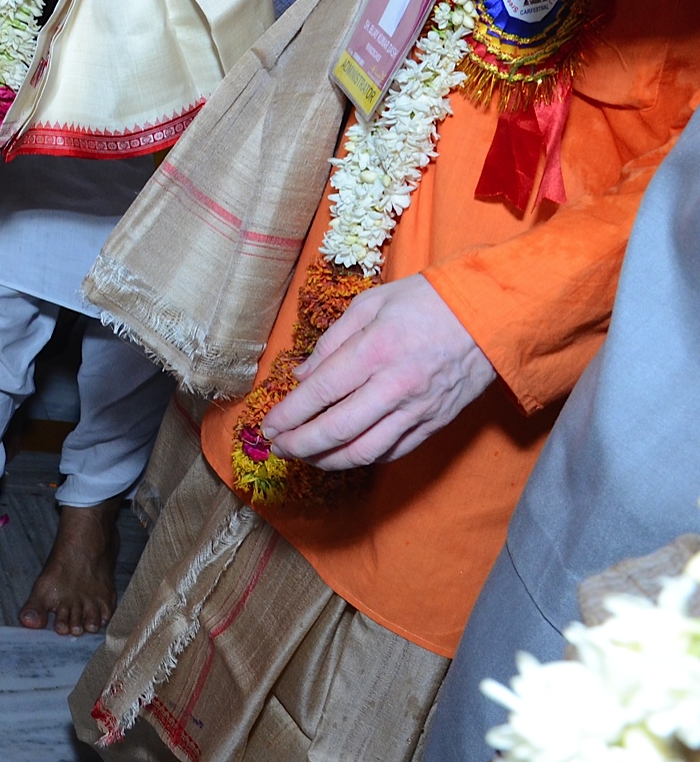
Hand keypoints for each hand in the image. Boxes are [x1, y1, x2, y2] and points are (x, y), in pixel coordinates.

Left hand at [263, 275, 496, 469]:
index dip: (290, 413)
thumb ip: (332, 340)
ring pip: (364, 450)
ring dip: (327, 459)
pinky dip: (363, 458)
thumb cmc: (428, 301)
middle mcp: (395, 385)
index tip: (268, 424)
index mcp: (376, 350)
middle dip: (299, 443)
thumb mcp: (371, 303)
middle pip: (337, 429)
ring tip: (304, 456)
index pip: (321, 392)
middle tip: (277, 446)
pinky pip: (393, 451)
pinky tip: (343, 454)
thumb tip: (303, 374)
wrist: (493, 314)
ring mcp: (418, 409)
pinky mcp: (435, 423)